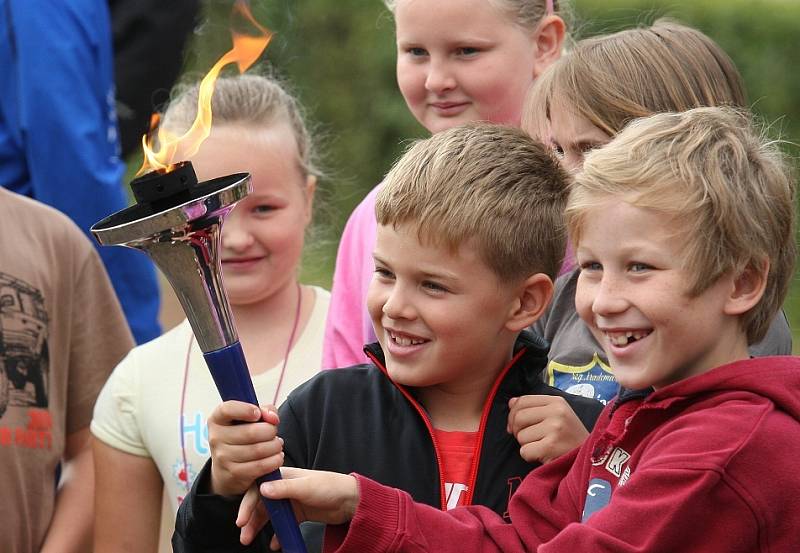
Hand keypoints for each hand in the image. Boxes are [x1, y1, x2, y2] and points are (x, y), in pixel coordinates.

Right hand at [207, 401, 283, 495]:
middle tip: (274, 433)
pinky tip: (277, 456)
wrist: (227, 470)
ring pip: (259, 450)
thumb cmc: (241, 437)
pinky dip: (275, 460)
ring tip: (277, 445)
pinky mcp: (234, 474)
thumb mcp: (248, 420)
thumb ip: (264, 411)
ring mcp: (223, 458)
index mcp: (217, 419)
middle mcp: (216, 438)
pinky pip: (261, 466)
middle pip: (252, 432)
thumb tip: (273, 418)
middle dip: (270, 431)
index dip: (246, 410)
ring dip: (275, 446)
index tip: (258, 414)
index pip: (227, 410)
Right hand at [236, 468, 358, 546]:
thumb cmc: (330, 486)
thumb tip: (262, 490)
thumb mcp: (306, 486)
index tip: (241, 519)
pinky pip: (284, 524)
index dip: (248, 503)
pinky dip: (278, 534)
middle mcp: (285, 488)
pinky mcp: (299, 514)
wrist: (350, 500)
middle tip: (244, 534)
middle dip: (251, 519)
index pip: (259, 488)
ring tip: (251, 540)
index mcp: (284, 476)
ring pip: (271, 515)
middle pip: (262, 504)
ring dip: (260, 527)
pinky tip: (275, 543)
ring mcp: (292, 502)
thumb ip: (284, 488)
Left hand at [507, 395, 588, 462]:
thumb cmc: (570, 437)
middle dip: (517, 431)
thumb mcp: (557, 415)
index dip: (513, 414)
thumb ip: (534, 407)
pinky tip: (543, 455)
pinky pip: (525, 451)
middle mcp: (557, 412)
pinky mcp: (551, 447)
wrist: (592, 458)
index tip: (515, 425)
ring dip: (526, 445)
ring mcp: (555, 429)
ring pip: (520, 436)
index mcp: (557, 401)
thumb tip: (511, 402)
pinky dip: (530, 456)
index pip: (523, 401)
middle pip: (518, 417)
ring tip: (542, 446)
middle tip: (528, 439)